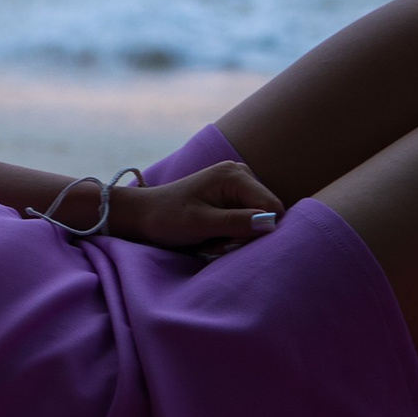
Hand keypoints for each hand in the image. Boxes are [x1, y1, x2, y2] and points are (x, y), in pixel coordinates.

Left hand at [108, 161, 287, 253]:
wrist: (144, 214)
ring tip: (211, 239)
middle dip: (245, 235)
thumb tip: (272, 223)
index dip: (259, 231)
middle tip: (216, 242)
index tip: (230, 241)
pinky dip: (232, 235)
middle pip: (266, 215)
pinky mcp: (234, 198)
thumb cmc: (166, 217)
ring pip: (257, 222)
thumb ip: (236, 222)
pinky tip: (213, 236)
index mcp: (235, 175)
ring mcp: (238, 185)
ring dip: (237, 237)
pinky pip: (247, 222)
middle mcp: (241, 174)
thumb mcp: (200, 223)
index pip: (273, 208)